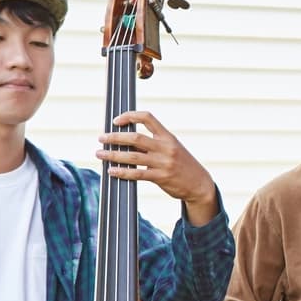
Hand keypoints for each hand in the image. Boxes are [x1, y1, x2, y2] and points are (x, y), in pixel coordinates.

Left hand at [98, 110, 218, 223]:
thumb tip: (126, 140)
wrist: (199, 184)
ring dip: (113, 155)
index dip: (130, 116)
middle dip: (115, 137)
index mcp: (168, 137)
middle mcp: (166, 147)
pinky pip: (137, 174)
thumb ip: (153, 144)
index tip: (116, 121)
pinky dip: (122, 172)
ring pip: (133, 156)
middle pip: (135, 138)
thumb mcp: (172, 149)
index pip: (148, 118)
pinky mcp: (161, 177)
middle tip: (101, 138)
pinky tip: (112, 171)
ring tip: (100, 154)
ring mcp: (163, 163)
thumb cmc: (182, 165)